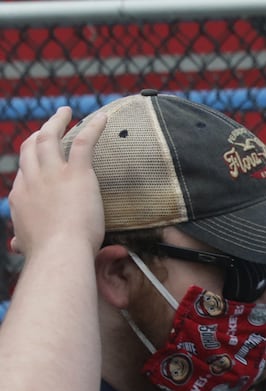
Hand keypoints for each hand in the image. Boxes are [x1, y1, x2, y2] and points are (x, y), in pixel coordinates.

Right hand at [9, 107, 107, 258]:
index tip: (40, 158)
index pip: (24, 172)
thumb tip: (16, 246)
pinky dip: (93, 128)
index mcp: (21, 197)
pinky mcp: (77, 173)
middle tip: (49, 124)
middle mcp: (32, 179)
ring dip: (58, 121)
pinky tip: (101, 118)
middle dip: (39, 132)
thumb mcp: (28, 245)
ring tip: (66, 112)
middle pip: (31, 147)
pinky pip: (84, 143)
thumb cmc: (48, 255)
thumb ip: (23, 242)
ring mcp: (53, 174)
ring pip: (51, 137)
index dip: (32, 162)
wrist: (59, 253)